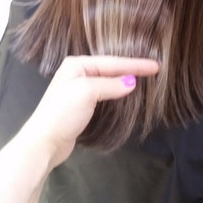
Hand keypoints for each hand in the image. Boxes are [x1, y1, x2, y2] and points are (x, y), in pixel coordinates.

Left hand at [20, 55, 159, 168]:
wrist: (46, 140)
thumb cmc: (63, 112)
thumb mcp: (87, 92)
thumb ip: (110, 85)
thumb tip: (131, 82)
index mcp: (76, 64)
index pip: (112, 62)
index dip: (135, 64)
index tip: (156, 66)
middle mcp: (77, 73)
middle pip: (110, 68)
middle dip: (131, 69)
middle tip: (154, 69)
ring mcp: (78, 89)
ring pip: (107, 81)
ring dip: (125, 80)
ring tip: (144, 78)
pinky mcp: (81, 105)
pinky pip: (104, 93)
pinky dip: (117, 92)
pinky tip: (126, 93)